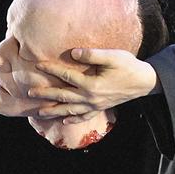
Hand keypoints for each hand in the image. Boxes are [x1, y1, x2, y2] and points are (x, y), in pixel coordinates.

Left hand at [28, 48, 160, 123]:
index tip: (38, 65)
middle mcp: (91, 98)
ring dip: (54, 111)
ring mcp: (96, 105)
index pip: (67, 76)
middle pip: (63, 96)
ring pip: (70, 110)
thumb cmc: (129, 66)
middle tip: (29, 92)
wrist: (145, 82)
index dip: (52, 69)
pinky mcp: (101, 107)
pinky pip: (84, 116)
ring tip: (39, 112)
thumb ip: (92, 55)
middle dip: (45, 94)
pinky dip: (73, 119)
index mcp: (92, 84)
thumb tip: (73, 53)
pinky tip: (65, 120)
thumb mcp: (112, 56)